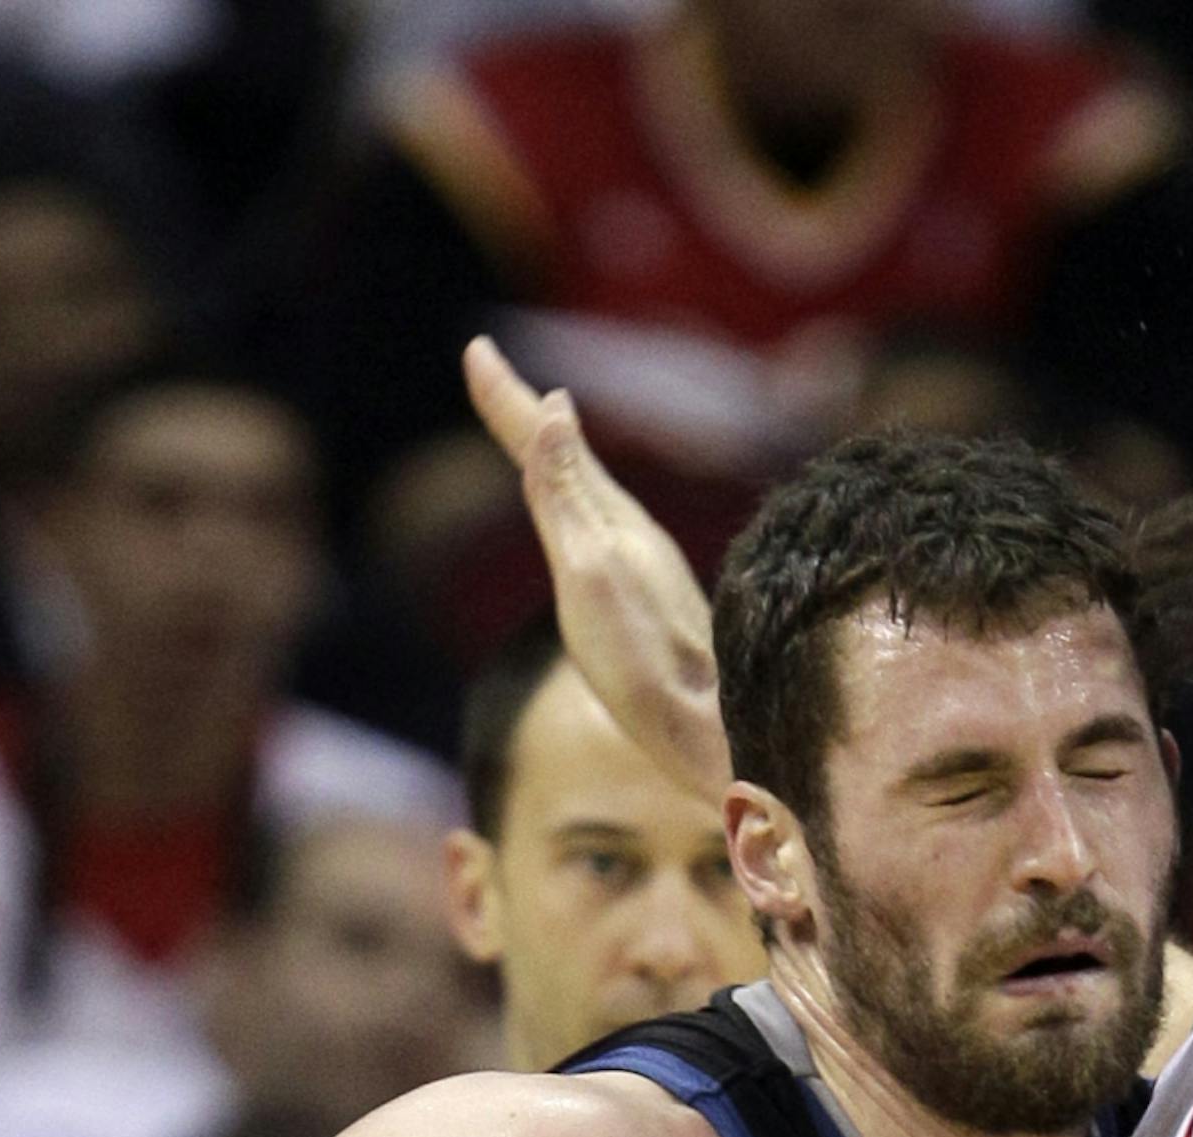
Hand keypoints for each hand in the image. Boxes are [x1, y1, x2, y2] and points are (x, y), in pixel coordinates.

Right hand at [464, 336, 731, 806]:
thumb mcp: (591, 576)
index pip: (548, 443)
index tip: (476, 348)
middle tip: (489, 372)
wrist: (716, 731)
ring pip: (590, 488)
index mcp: (609, 521)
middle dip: (524, 414)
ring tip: (538, 418)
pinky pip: (602, 523)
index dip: (508, 400)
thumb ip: (566, 498)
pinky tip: (589, 509)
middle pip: (566, 457)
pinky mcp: (652, 599)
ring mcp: (644, 565)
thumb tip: (556, 407)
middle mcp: (630, 533)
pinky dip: (579, 496)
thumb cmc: (645, 666)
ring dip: (556, 451)